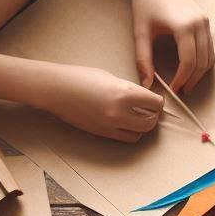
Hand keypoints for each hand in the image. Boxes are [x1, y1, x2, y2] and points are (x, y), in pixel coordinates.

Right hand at [41, 64, 163, 141]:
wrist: (56, 89)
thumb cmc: (81, 77)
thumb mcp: (111, 78)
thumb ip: (130, 89)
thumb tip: (144, 98)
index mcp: (124, 93)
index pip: (156, 103)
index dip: (158, 101)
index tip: (155, 99)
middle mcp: (120, 112)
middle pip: (151, 122)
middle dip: (154, 115)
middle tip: (150, 109)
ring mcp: (111, 125)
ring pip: (140, 133)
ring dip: (143, 126)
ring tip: (138, 116)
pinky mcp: (102, 133)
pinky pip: (126, 138)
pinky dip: (131, 131)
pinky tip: (126, 122)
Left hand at [130, 0, 213, 93]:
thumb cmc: (144, 1)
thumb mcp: (140, 32)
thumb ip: (143, 60)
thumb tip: (146, 84)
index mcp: (183, 27)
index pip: (188, 62)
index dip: (181, 80)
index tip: (173, 89)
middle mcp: (199, 25)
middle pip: (202, 63)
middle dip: (192, 80)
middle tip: (181, 91)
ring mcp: (205, 22)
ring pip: (210, 57)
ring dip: (200, 73)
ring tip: (187, 82)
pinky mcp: (206, 21)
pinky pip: (210, 48)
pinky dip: (203, 61)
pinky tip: (191, 68)